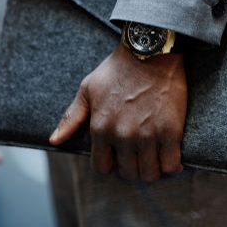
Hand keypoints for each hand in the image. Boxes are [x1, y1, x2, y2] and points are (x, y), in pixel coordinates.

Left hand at [50, 43, 186, 181]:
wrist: (150, 52)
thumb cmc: (117, 69)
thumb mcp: (88, 89)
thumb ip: (71, 117)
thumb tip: (54, 140)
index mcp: (100, 127)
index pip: (102, 167)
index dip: (110, 163)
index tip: (118, 155)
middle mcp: (122, 136)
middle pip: (128, 173)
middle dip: (132, 167)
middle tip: (138, 155)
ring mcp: (147, 135)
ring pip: (149, 174)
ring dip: (152, 169)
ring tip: (154, 157)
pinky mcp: (170, 131)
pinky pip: (171, 165)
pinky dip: (172, 166)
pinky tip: (170, 156)